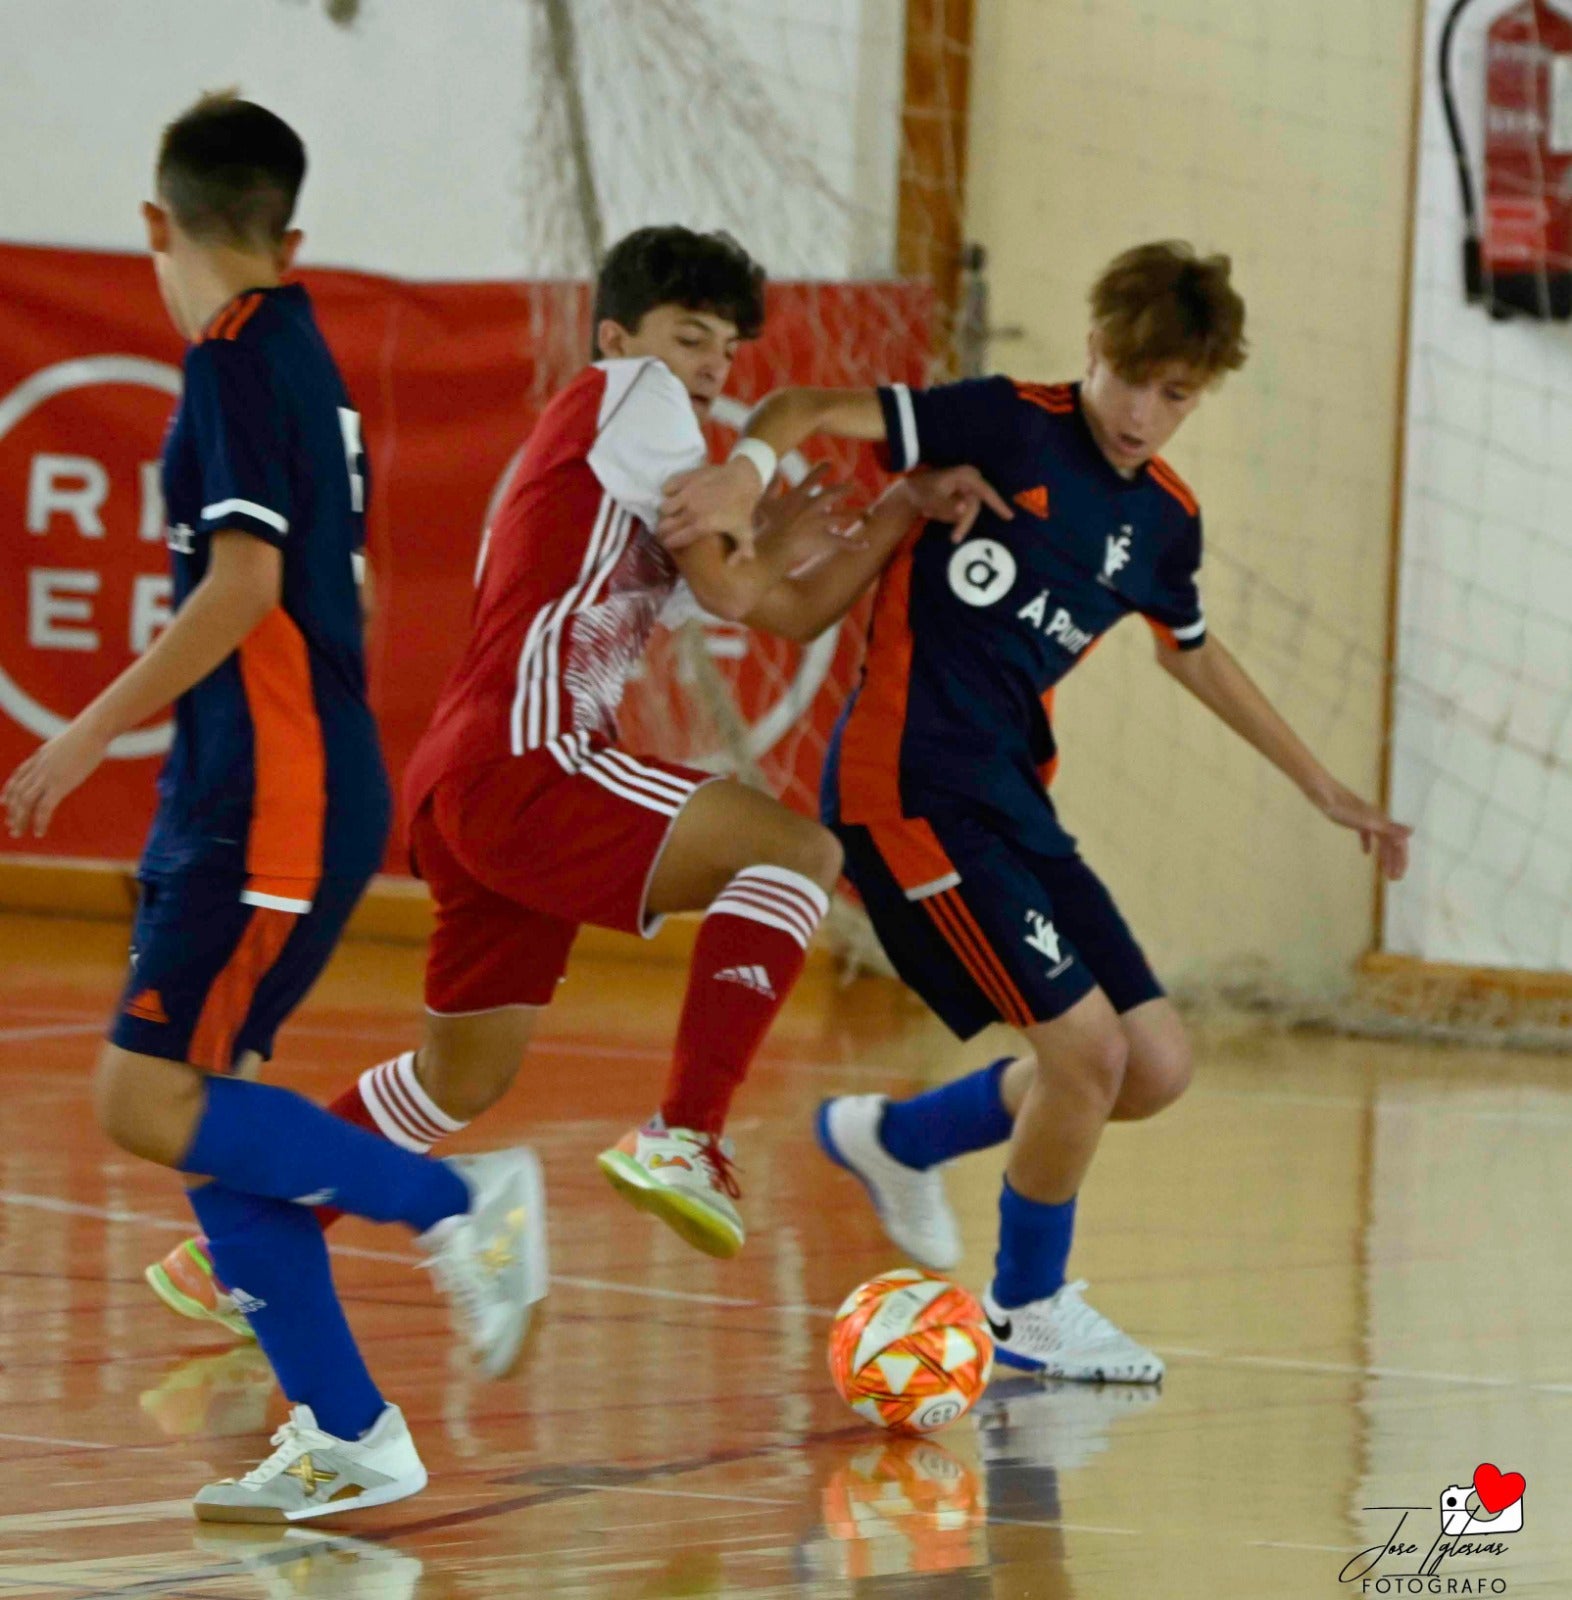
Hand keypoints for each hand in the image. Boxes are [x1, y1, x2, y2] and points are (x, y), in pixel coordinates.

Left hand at [4, 720, 111, 838]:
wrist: (92, 730)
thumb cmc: (88, 734)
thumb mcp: (69, 743)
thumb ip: (63, 753)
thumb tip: (71, 755)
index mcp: (39, 757)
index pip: (17, 777)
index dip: (8, 791)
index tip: (3, 802)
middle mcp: (38, 768)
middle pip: (18, 793)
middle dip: (13, 811)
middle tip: (11, 827)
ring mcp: (47, 776)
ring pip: (25, 802)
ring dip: (19, 820)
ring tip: (18, 833)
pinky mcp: (59, 784)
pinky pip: (44, 807)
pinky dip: (39, 821)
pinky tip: (39, 832)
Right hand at [658, 457, 768, 559]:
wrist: (744, 478)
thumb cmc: (743, 506)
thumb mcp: (746, 531)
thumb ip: (741, 551)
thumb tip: (731, 565)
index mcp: (701, 526)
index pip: (676, 539)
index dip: (669, 543)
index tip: (668, 543)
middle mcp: (690, 511)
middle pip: (665, 525)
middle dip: (663, 530)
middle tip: (665, 530)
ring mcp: (686, 493)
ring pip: (664, 507)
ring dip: (666, 511)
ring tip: (671, 512)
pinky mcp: (685, 478)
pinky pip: (667, 487)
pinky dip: (668, 491)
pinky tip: (675, 494)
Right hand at [753, 462, 860, 575]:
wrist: (773, 547)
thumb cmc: (764, 526)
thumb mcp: (763, 503)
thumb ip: (771, 486)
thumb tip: (775, 471)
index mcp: (798, 496)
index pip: (812, 478)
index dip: (821, 469)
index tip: (829, 463)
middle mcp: (813, 506)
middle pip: (833, 493)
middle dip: (844, 489)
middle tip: (853, 487)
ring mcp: (820, 522)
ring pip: (842, 516)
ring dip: (855, 513)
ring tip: (865, 512)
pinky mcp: (824, 539)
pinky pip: (843, 542)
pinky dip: (855, 544)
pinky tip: (866, 545)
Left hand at [900, 466, 1014, 541]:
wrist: (910, 492)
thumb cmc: (922, 492)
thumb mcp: (933, 500)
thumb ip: (948, 505)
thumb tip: (965, 508)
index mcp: (966, 476)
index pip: (986, 492)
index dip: (998, 504)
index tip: (1010, 517)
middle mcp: (970, 480)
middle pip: (975, 507)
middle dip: (964, 523)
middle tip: (954, 539)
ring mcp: (967, 488)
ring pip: (969, 512)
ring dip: (951, 518)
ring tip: (931, 512)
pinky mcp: (963, 497)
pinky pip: (963, 512)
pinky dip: (949, 515)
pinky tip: (933, 511)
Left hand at [1315, 782, 1412, 880]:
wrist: (1325, 795)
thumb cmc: (1344, 809)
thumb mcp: (1367, 821)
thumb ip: (1389, 828)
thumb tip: (1412, 831)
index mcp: (1383, 823)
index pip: (1398, 844)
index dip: (1401, 860)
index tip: (1399, 876)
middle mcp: (1379, 821)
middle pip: (1391, 844)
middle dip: (1394, 862)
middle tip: (1394, 879)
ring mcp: (1367, 820)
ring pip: (1381, 841)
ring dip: (1384, 856)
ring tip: (1384, 872)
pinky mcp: (1355, 820)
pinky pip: (1366, 835)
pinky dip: (1368, 844)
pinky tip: (1365, 854)